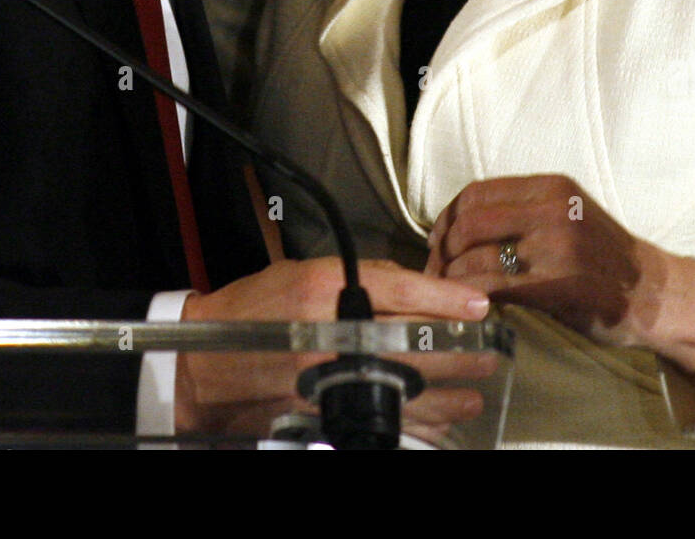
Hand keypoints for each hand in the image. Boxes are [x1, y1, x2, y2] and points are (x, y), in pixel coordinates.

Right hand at [174, 257, 490, 436]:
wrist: (205, 364)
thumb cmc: (254, 311)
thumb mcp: (303, 273)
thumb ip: (358, 278)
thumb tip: (414, 286)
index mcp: (323, 289)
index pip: (400, 290)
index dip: (445, 298)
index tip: (479, 306)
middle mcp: (328, 333)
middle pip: (412, 341)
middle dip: (458, 348)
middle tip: (489, 350)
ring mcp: (327, 379)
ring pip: (404, 385)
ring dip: (448, 390)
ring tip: (475, 389)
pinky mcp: (322, 414)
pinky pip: (382, 418)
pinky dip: (419, 422)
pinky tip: (443, 420)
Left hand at [425, 174, 694, 371]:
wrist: (655, 294)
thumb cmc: (604, 259)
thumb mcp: (568, 216)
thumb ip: (523, 212)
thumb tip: (461, 223)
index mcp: (553, 187)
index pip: (478, 191)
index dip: (447, 216)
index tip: (437, 240)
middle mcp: (553, 209)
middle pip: (470, 221)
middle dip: (442, 249)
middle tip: (435, 272)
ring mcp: (556, 246)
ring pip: (475, 255)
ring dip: (450, 278)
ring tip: (445, 295)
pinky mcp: (556, 285)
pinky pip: (492, 286)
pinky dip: (469, 297)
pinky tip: (468, 307)